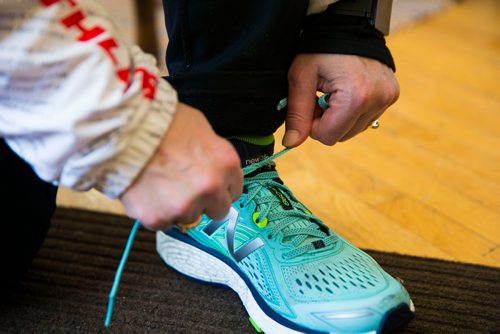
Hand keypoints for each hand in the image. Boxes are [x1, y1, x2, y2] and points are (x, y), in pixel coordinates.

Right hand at [120, 103, 242, 229]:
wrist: (123, 128)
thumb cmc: (161, 122)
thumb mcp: (199, 129)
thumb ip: (212, 156)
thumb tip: (213, 169)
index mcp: (226, 164)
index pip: (235, 190)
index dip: (220, 187)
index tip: (208, 184)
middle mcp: (211, 188)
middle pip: (218, 210)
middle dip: (204, 202)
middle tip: (184, 187)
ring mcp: (185, 206)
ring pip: (188, 217)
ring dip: (178, 207)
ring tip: (159, 184)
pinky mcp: (158, 218)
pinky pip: (162, 222)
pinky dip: (155, 211)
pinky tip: (146, 190)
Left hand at [284, 54, 398, 146]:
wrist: (347, 26)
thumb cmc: (320, 49)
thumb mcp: (301, 78)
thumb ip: (297, 114)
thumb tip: (290, 144)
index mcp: (356, 96)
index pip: (329, 137)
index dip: (313, 125)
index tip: (310, 105)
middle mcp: (378, 99)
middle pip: (342, 136)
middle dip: (327, 122)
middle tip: (321, 97)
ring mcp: (388, 98)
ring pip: (354, 130)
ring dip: (339, 118)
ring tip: (334, 93)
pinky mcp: (392, 95)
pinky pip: (366, 119)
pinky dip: (353, 111)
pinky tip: (347, 92)